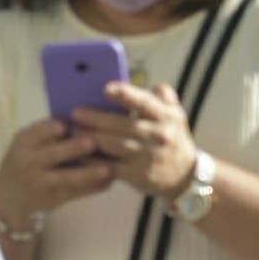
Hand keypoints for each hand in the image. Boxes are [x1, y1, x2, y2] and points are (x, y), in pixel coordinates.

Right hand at [0, 119, 112, 225]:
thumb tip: (88, 112)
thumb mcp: (30, 141)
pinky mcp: (54, 199)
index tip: (63, 126)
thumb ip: (50, 130)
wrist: (10, 194)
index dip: (49, 130)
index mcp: (25, 143)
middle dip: (72, 149)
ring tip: (108, 169)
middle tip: (92, 142)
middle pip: (52, 155)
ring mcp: (42, 183)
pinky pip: (76, 193)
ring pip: (66, 179)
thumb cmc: (31, 155)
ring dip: (88, 174)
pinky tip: (110, 181)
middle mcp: (30, 163)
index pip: (35, 134)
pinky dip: (94, 187)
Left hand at [73, 82, 197, 200]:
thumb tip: (148, 84)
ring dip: (91, 138)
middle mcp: (159, 135)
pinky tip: (79, 154)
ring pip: (114, 145)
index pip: (145, 103)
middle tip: (76, 112)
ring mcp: (148, 156)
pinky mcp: (137, 174)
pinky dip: (92, 160)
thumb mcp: (176, 115)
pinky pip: (109, 166)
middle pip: (124, 125)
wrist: (184, 175)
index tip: (106, 88)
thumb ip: (163, 97)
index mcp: (167, 117)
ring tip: (74, 131)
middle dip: (97, 118)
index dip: (126, 95)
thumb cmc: (173, 138)